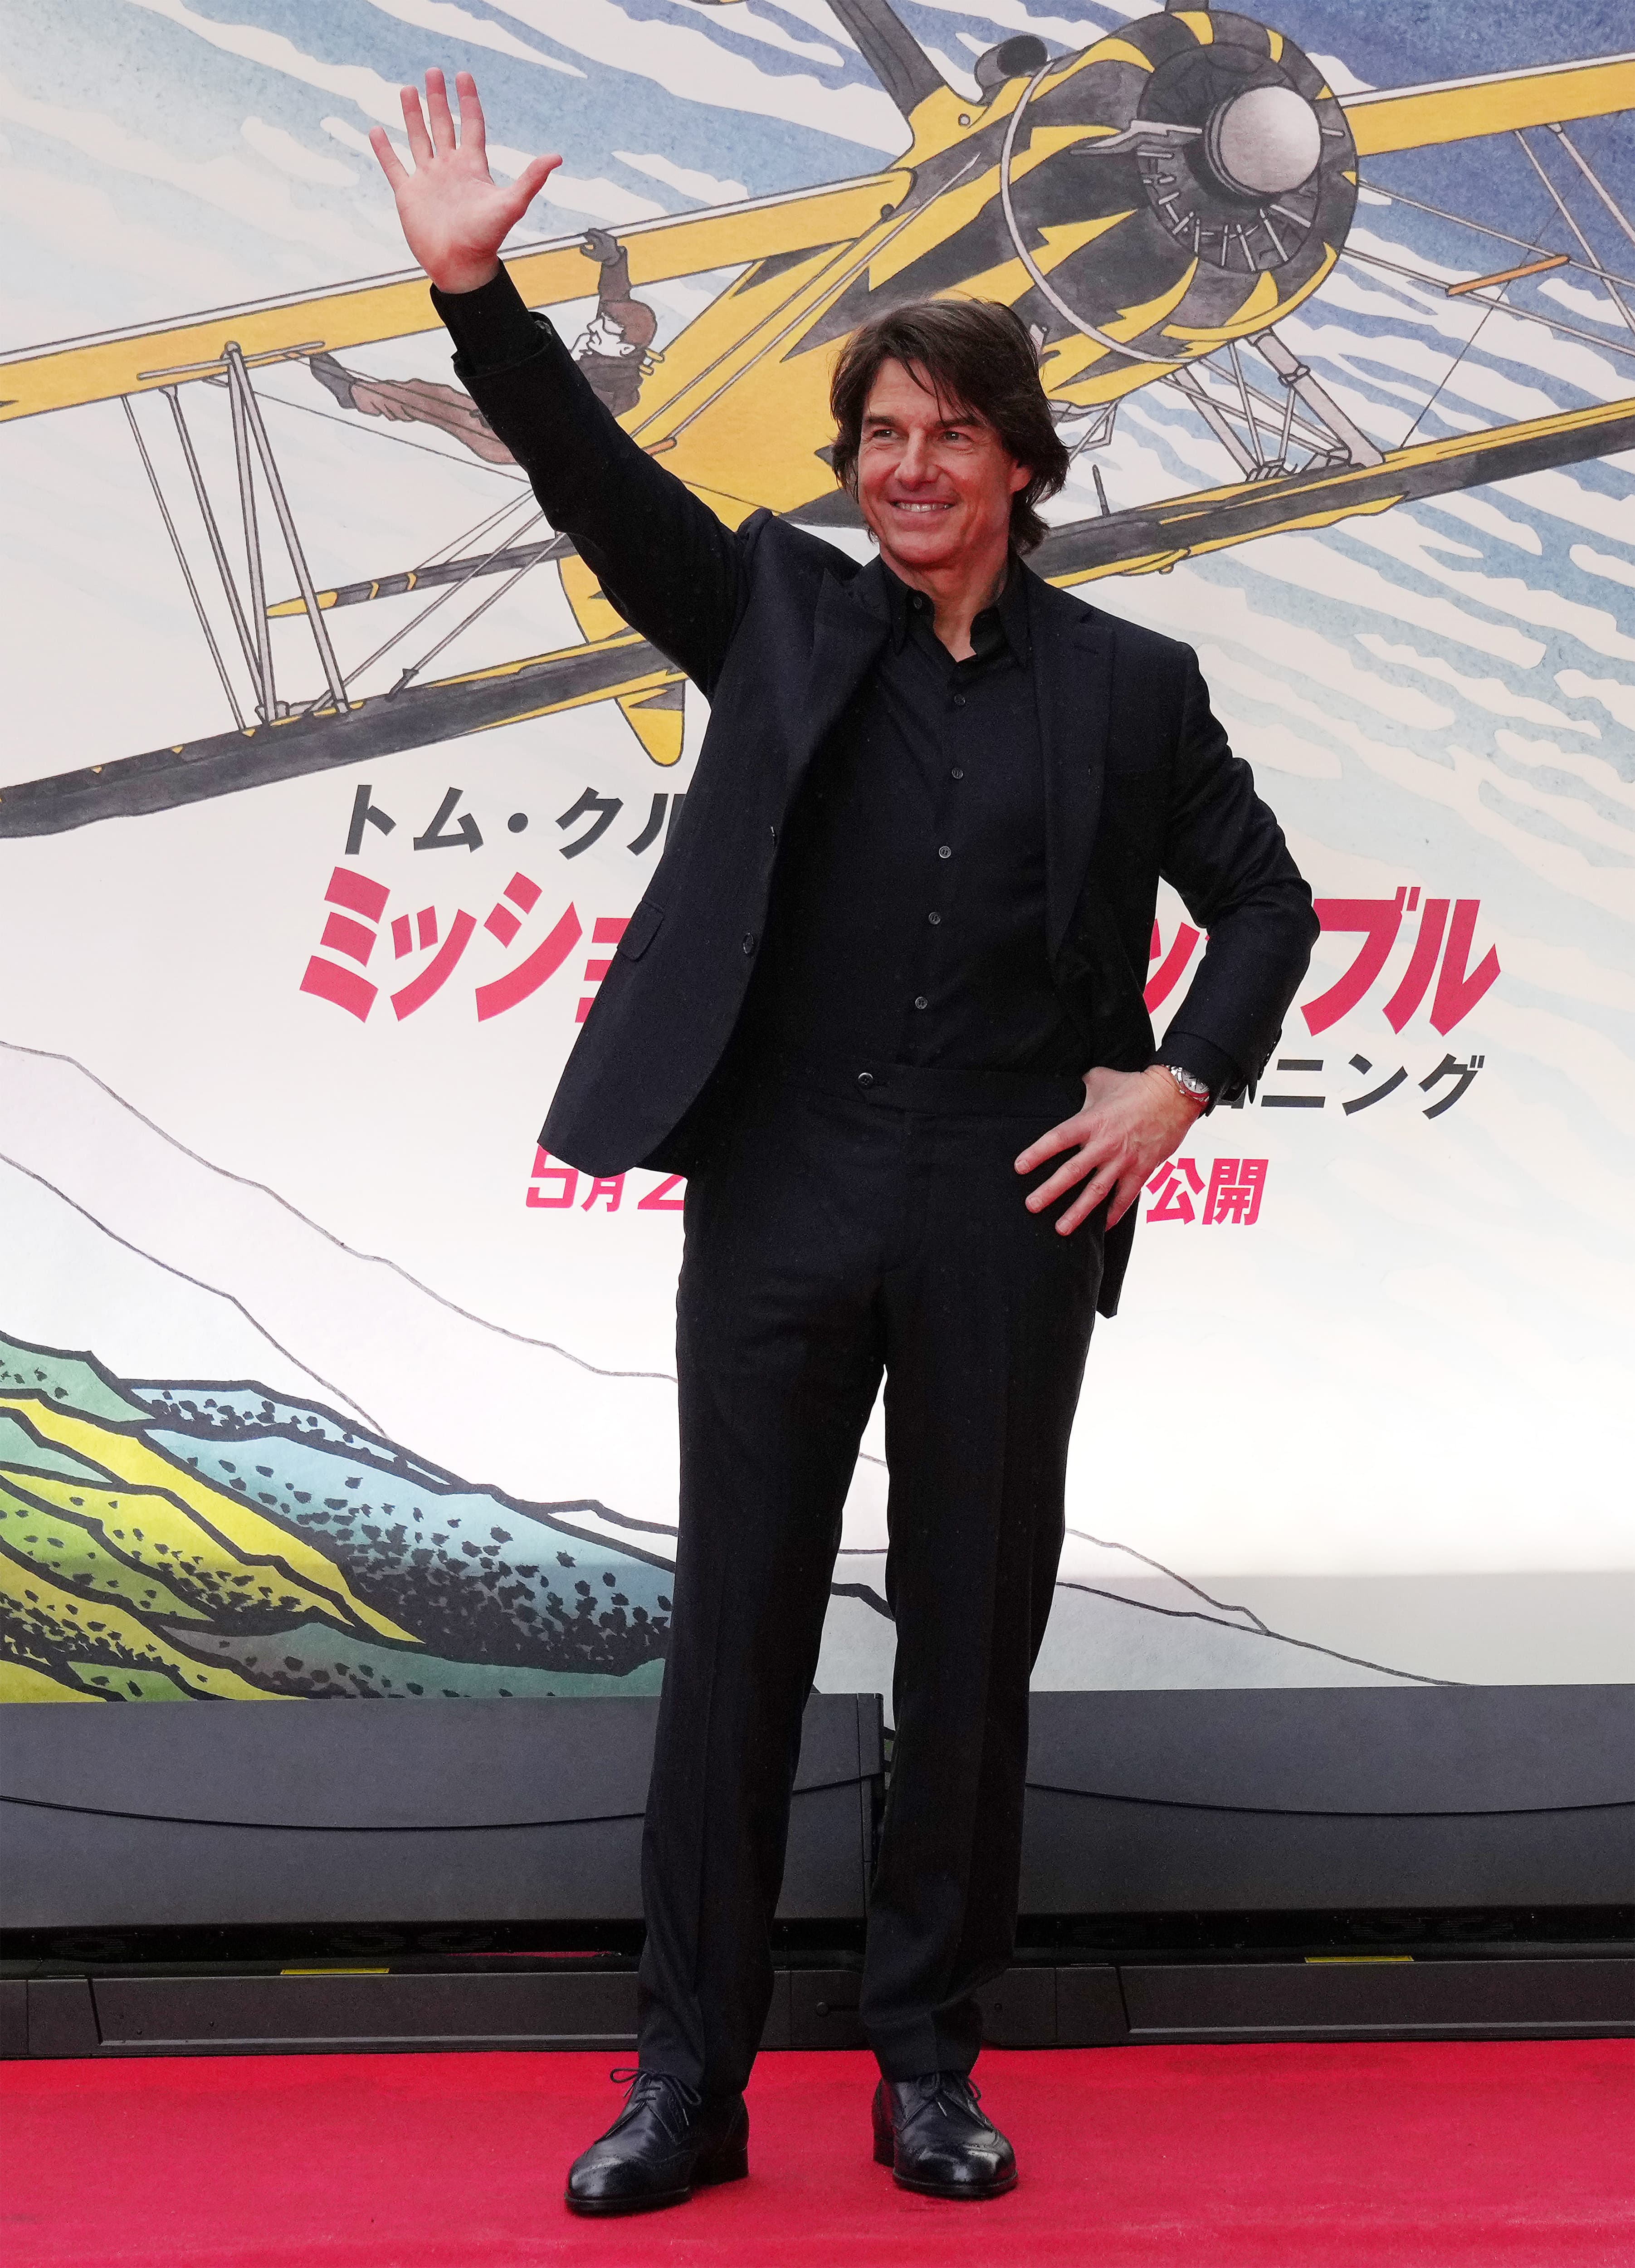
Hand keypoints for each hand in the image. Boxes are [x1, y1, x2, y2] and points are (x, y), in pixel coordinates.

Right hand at [370, 68, 560, 295]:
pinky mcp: (408, 194)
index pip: (471, 125)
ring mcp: (428, 180)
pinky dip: (384, 149)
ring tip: (407, 90)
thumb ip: (531, 179)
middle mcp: (450, 169)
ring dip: (412, 115)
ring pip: (419, 139)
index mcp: (472, 167)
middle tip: (433, 71)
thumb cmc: (486, 238)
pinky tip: (377, 130)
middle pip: (443, 125)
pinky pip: (394, 166)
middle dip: (438, 98)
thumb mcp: (511, 204)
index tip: (463, 75)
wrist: (461, 266)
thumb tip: (556, 157)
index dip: (468, 101)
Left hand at [1015, 1065, 1204, 1233]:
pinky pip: (1125, 1197)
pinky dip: (1114, 1214)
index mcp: (1091, 1121)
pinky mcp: (1142, 1170)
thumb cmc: (1137, 1087)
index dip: (1037, 1153)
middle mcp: (1105, 1144)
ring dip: (1078, 1212)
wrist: (1174, 1095)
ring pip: (1097, 1191)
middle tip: (1032, 1205)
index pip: (1058, 1139)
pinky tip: (1103, 1227)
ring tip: (1061, 1228)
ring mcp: (1123, 1160)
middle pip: (1072, 1171)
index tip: (1020, 1167)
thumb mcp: (1102, 1080)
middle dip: (1050, 1191)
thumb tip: (1071, 1086)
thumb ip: (1082, 1087)